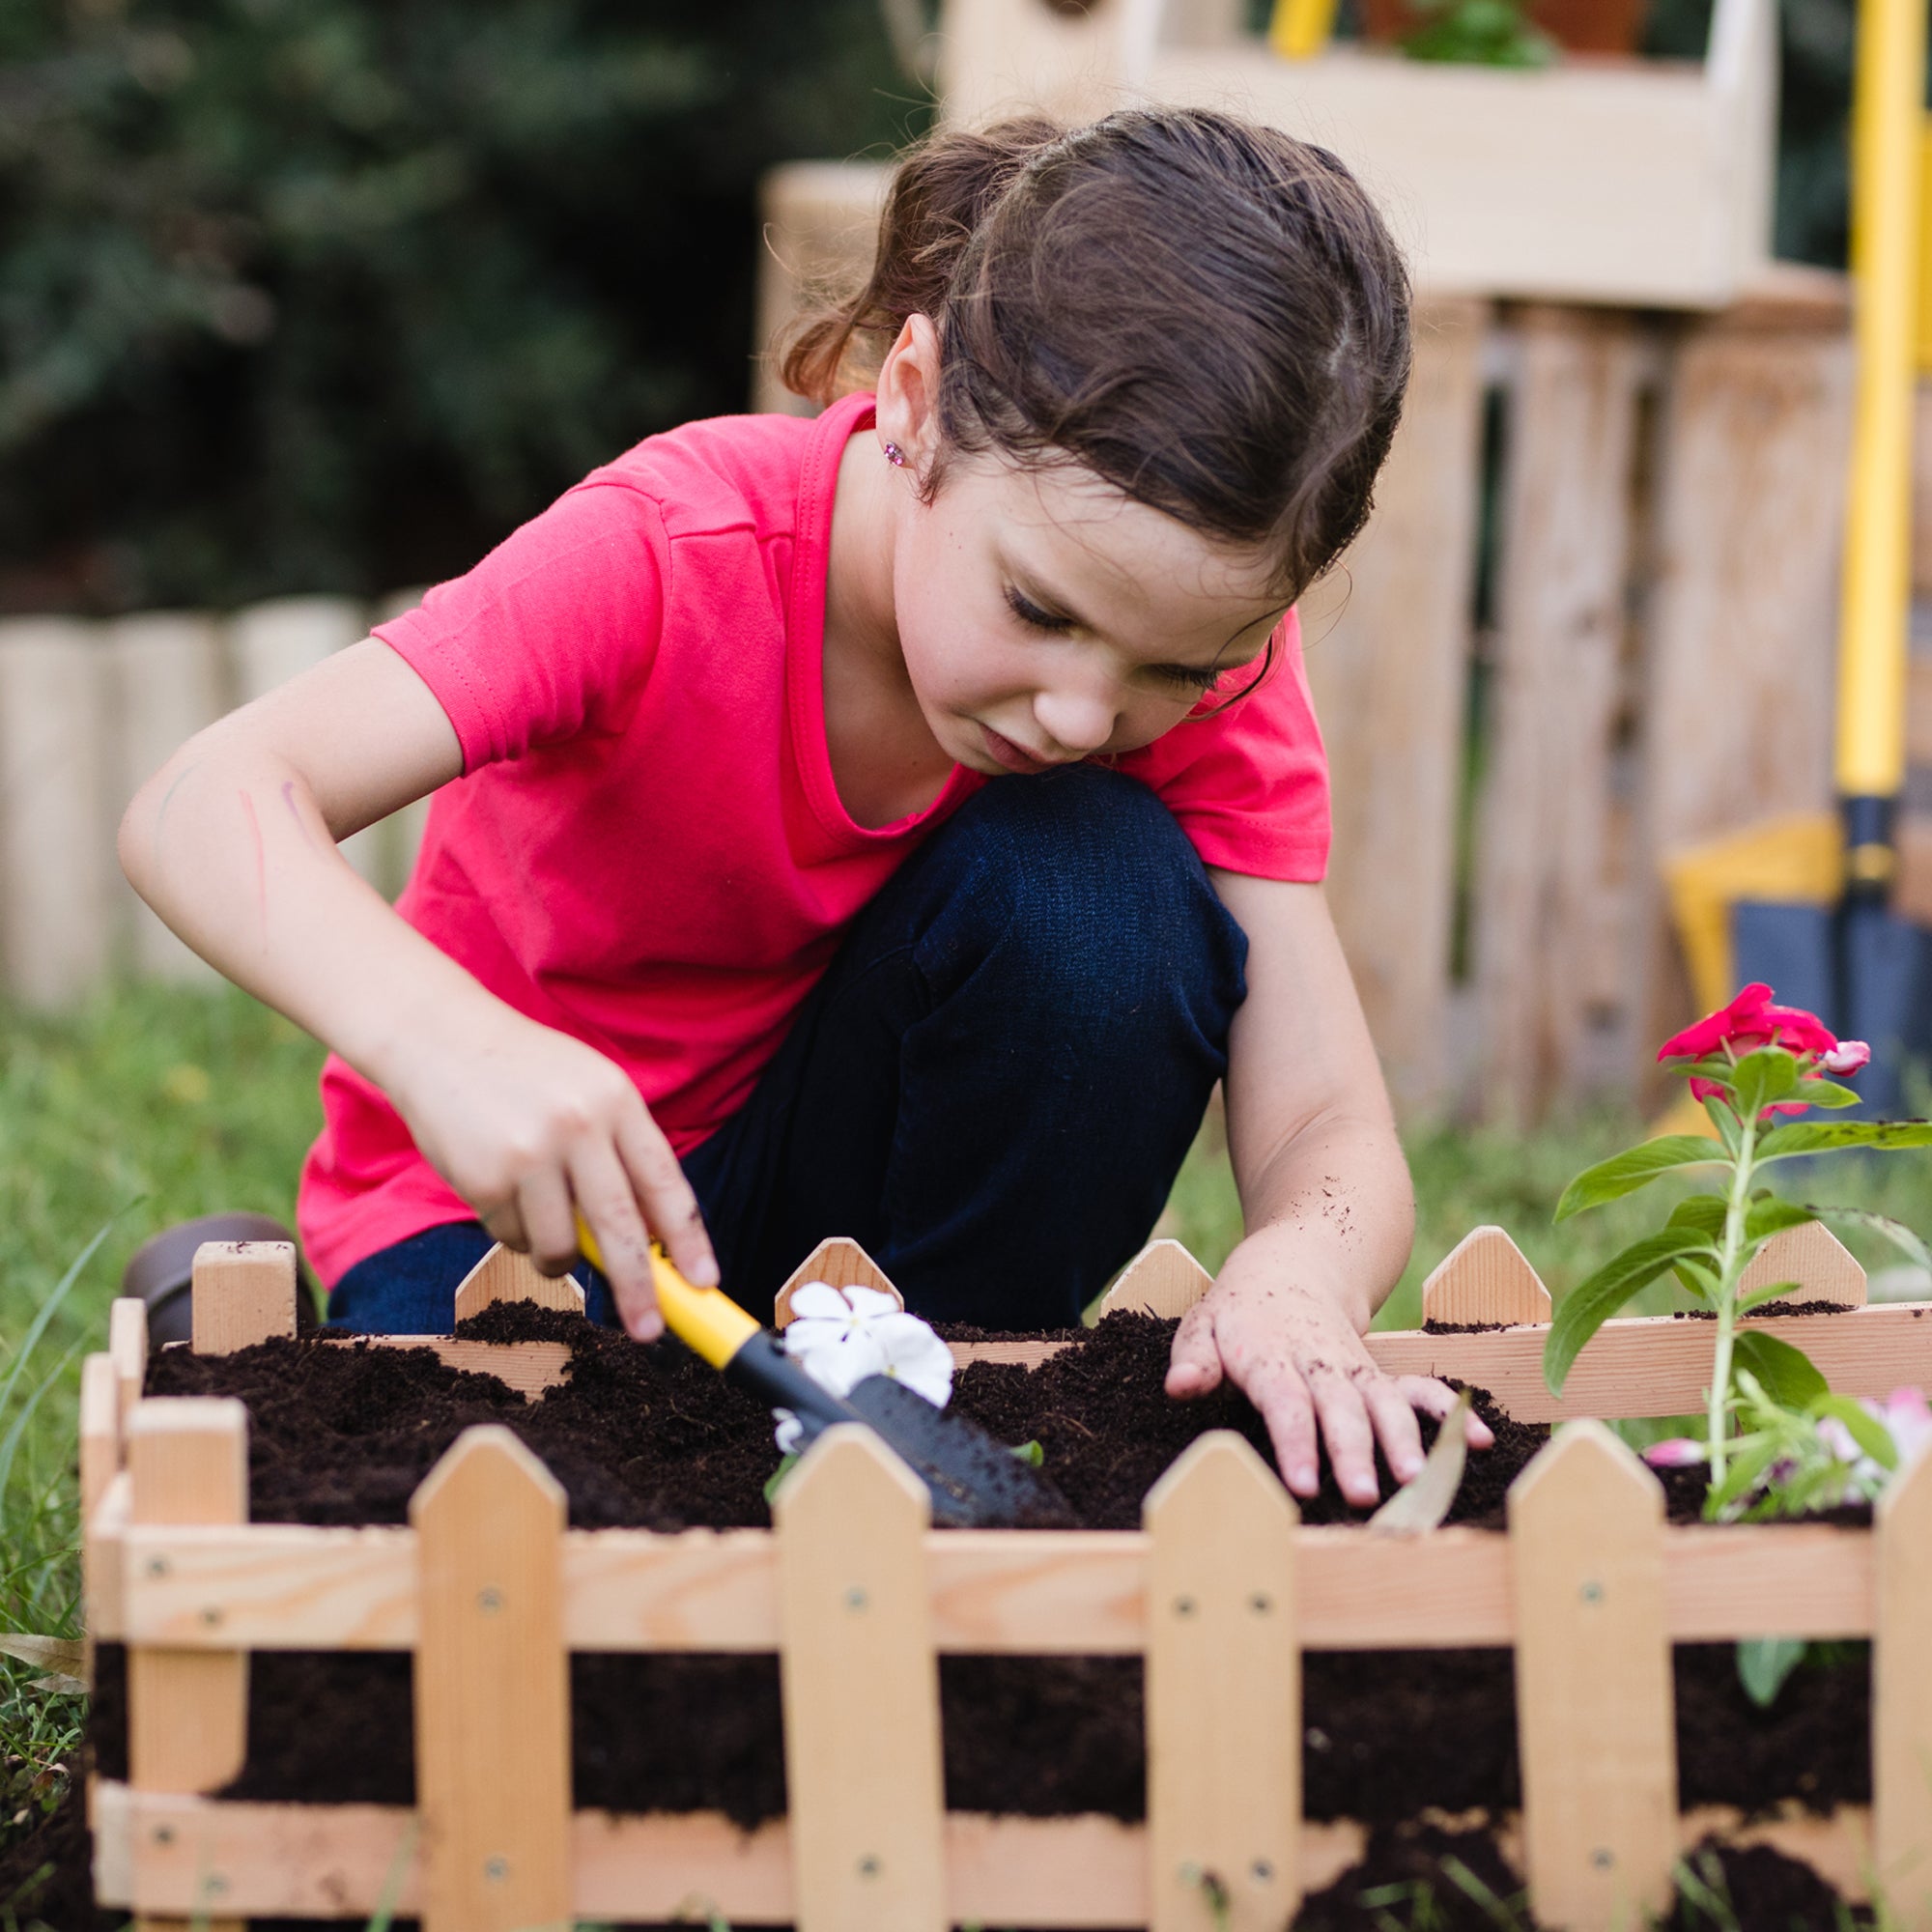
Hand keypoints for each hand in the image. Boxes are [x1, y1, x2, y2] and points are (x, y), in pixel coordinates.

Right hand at [384, 998, 716, 1338]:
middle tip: (651, 1329)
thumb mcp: (591, 1090)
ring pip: (560, 1246)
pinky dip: (515, 1232)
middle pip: (620, 1228)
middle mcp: (578, 1127)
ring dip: (559, 1257)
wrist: (439, 1039)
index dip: (688, 1240)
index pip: (665, 1184)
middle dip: (639, 1288)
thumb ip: (623, 1154)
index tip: (704, 1284)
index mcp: (616, 1101)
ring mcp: (528, 1155)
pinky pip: (512, 1238)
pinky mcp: (483, 1179)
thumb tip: (655, 1241)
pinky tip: (502, 1189)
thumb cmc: (527, 1072)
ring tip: (545, 1221)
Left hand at [1164, 1230, 1490, 1507]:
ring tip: (1421, 1481)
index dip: (1297, 1443)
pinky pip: (1419, 1389)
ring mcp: (1355, 1369)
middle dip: (1355, 1453)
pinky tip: (1479, 1440)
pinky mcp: (1378, 1375)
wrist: (1291, 1265)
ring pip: (1385, 1402)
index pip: (1286, 1403)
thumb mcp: (1203, 1324)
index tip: (1305, 1484)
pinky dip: (1449, 1411)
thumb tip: (1178, 1386)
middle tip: (1366, 1498)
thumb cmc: (1238, 1310)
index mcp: (1271, 1356)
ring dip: (1405, 1440)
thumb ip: (1193, 1358)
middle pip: (1341, 1409)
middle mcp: (1320, 1363)